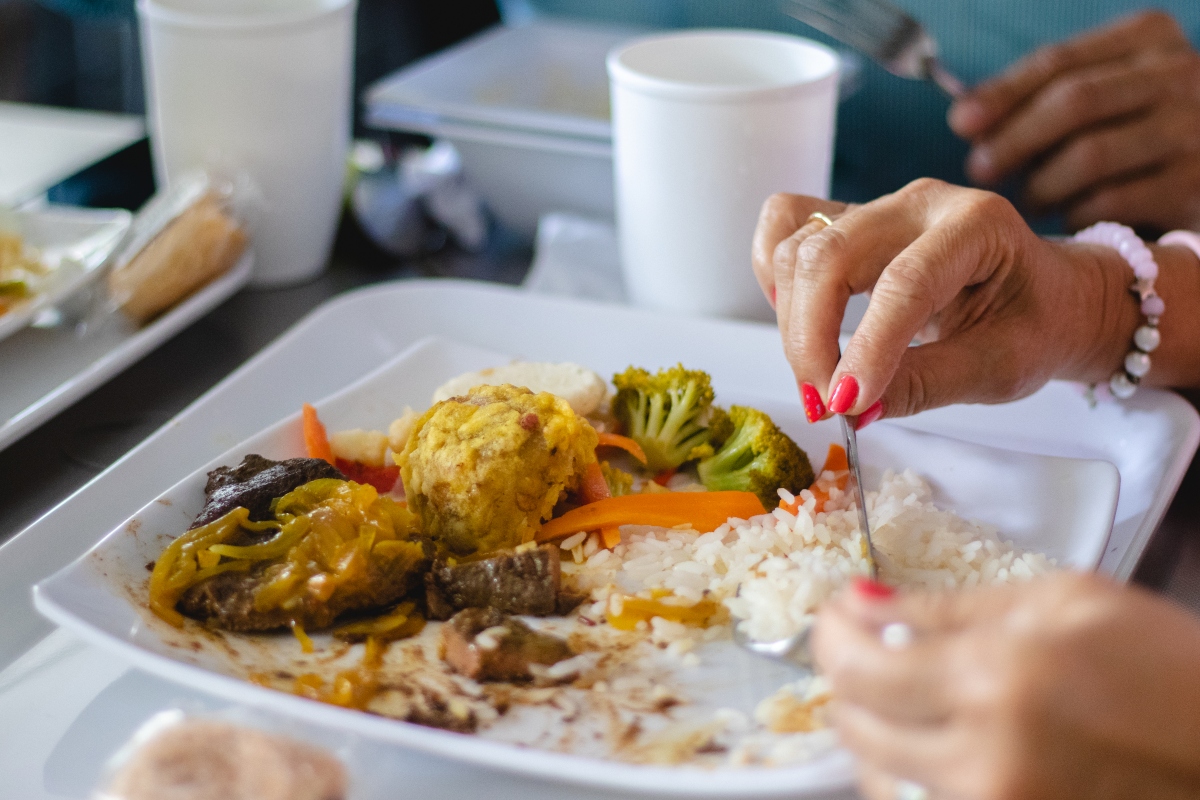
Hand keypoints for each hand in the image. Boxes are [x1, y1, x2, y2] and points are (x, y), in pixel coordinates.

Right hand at [751, 180, 1143, 422]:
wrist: (1048, 295)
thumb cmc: (1035, 326)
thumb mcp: (999, 369)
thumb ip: (926, 386)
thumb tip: (855, 408)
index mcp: (978, 225)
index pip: (903, 283)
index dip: (867, 349)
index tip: (845, 406)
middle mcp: (920, 202)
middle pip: (830, 256)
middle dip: (811, 338)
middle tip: (824, 404)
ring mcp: (878, 205)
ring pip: (798, 248)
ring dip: (792, 322)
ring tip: (819, 378)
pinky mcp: (848, 219)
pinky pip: (785, 224)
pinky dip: (773, 275)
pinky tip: (794, 318)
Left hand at [813, 573, 1199, 799]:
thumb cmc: (1165, 662)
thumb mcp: (1063, 601)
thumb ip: (949, 608)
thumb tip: (863, 604)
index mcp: (996, 681)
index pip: (858, 669)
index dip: (830, 635)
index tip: (837, 612)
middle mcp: (985, 760)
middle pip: (857, 727)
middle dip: (846, 677)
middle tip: (867, 644)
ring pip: (880, 778)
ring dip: (873, 730)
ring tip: (902, 694)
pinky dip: (908, 775)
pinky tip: (934, 742)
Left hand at [949, 11, 1199, 232]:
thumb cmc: (1134, 134)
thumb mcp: (1101, 96)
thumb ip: (1041, 96)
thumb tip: (965, 117)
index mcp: (1148, 37)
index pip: (1059, 61)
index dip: (1002, 93)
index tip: (961, 122)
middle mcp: (1180, 74)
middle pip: (1074, 101)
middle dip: (1014, 139)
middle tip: (980, 168)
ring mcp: (1193, 129)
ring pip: (1090, 155)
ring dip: (1042, 184)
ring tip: (1029, 200)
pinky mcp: (1194, 185)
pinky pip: (1111, 201)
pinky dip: (1074, 212)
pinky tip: (1067, 216)